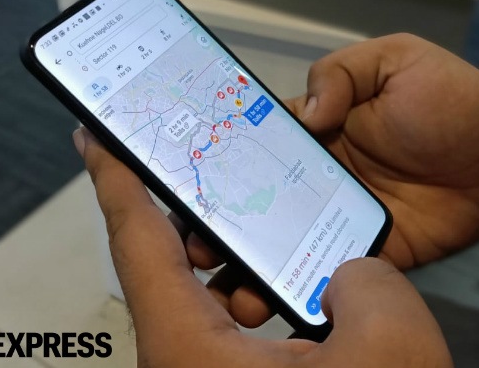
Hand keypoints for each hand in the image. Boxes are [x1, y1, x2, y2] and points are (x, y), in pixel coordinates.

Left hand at [73, 127, 451, 367]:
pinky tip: (301, 291)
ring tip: (272, 230)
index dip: (111, 175)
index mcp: (186, 348)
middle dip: (193, 213)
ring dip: (238, 262)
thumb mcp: (386, 352)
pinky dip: (257, 298)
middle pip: (169, 261)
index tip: (91, 132)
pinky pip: (231, 324)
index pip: (135, 236)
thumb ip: (370, 282)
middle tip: (208, 167)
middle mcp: (181, 359)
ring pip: (206, 295)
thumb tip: (349, 275)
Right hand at [187, 33, 478, 284]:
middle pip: (254, 206)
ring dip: (252, 268)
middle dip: (222, 227)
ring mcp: (334, 220)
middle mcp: (313, 180)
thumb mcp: (392, 61)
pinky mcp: (362, 253)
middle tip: (200, 246)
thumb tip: (306, 113)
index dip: (219, 168)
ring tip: (234, 287)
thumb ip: (342, 73)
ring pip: (281, 247)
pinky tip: (279, 301)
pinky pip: (326, 273)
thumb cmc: (449, 100)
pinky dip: (300, 288)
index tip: (190, 187)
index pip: (251, 151)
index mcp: (311, 135)